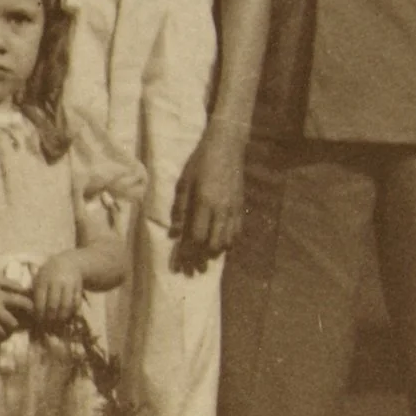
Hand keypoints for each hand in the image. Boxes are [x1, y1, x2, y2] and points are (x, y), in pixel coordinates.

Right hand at [0, 275, 28, 344]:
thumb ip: (9, 282)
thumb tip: (25, 289)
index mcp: (0, 297)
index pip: (23, 303)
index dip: (30, 307)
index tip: (29, 309)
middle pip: (13, 323)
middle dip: (13, 323)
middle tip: (10, 322)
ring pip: (2, 333)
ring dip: (2, 331)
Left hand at [28, 253, 85, 327]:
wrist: (69, 262)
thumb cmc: (49, 273)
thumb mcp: (38, 277)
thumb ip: (34, 292)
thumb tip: (27, 309)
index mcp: (43, 280)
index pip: (40, 300)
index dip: (39, 313)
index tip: (38, 320)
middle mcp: (56, 282)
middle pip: (53, 305)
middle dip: (50, 317)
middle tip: (48, 324)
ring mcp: (69, 285)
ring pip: (66, 305)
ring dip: (62, 317)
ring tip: (58, 322)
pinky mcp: (79, 288)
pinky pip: (76, 303)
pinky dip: (72, 311)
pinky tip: (68, 316)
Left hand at [171, 122, 246, 274]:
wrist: (226, 148)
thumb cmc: (199, 163)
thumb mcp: (183, 183)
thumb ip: (179, 209)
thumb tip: (174, 234)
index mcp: (205, 202)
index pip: (197, 237)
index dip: (189, 252)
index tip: (181, 263)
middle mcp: (222, 209)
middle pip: (215, 244)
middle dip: (203, 258)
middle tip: (194, 267)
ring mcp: (234, 208)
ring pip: (229, 240)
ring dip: (216, 252)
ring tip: (205, 258)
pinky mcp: (241, 206)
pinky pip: (238, 231)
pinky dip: (229, 242)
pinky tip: (221, 245)